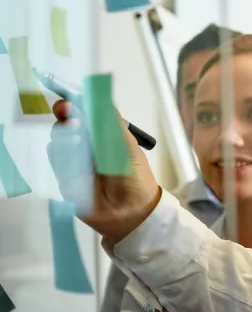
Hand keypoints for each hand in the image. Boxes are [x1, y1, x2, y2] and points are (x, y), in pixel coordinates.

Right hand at [47, 99, 161, 244]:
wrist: (131, 213)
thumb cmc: (135, 178)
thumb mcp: (127, 147)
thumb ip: (112, 125)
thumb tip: (99, 99)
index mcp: (105, 136)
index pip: (85, 115)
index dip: (75, 105)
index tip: (69, 100)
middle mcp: (88, 146)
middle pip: (67, 125)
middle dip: (66, 118)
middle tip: (70, 115)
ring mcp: (75, 162)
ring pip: (59, 141)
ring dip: (65, 138)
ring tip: (79, 143)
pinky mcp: (66, 178)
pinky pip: (56, 162)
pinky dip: (62, 158)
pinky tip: (74, 162)